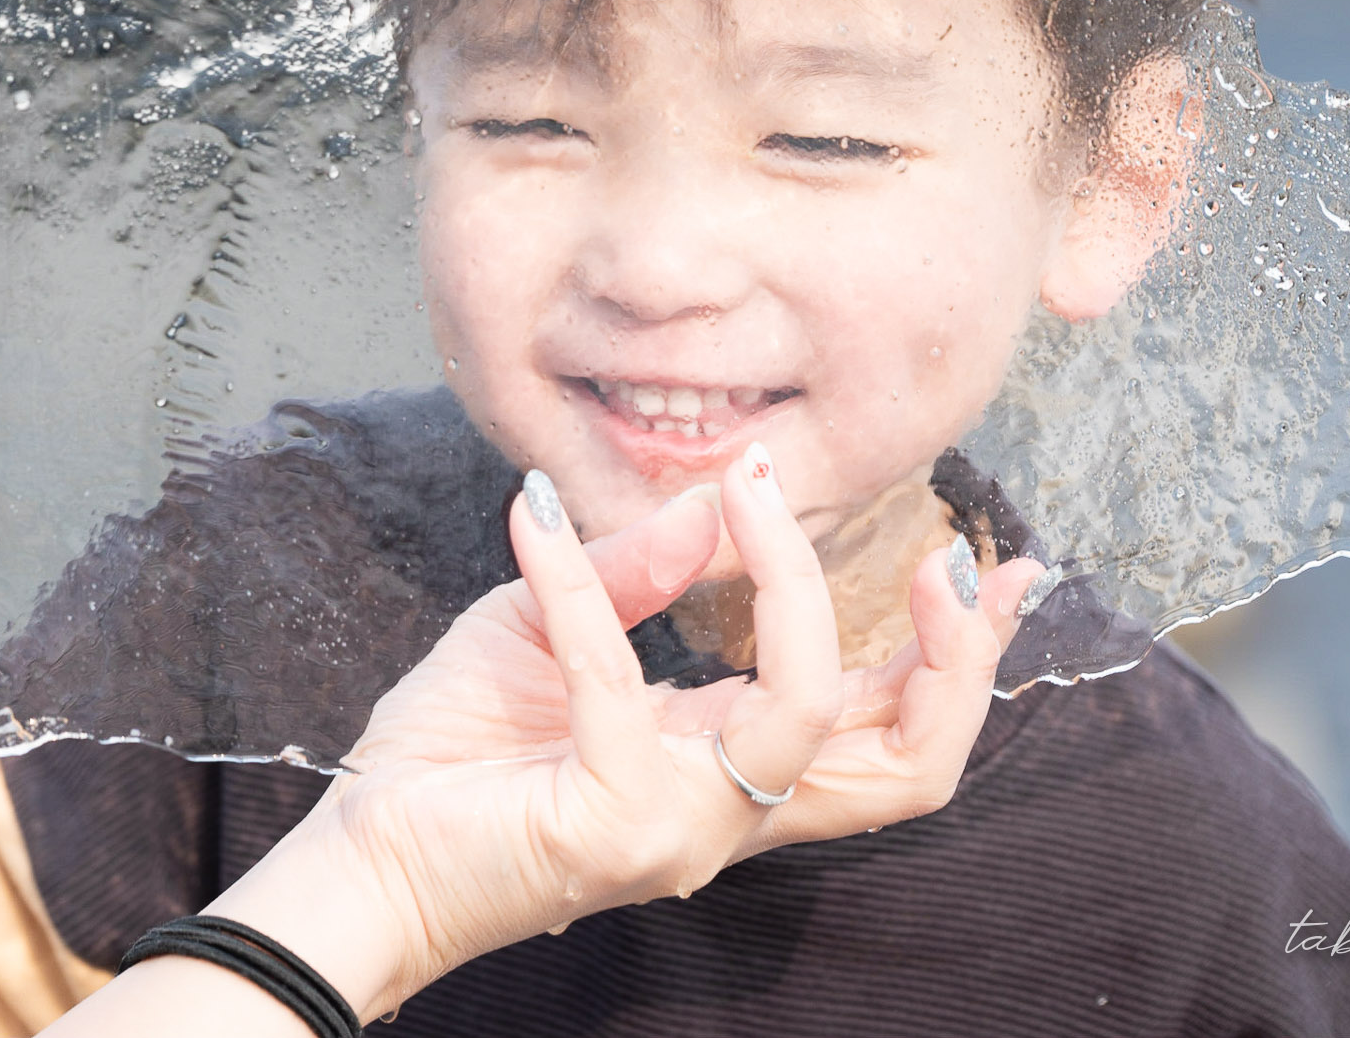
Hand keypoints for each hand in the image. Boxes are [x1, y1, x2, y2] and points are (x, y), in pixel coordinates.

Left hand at [206, 442, 1041, 1020]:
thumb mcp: (548, 630)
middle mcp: (730, 809)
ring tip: (760, 497)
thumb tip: (713, 496)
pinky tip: (528, 519)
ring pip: (810, 719)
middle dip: (954, 658)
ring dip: (799, 592)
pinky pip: (617, 680)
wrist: (361, 854)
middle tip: (947, 557)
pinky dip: (575, 586)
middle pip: (910, 763)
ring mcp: (680, 827)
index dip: (961, 657)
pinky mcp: (609, 825)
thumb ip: (637, 572)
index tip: (988, 563)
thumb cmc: (455, 754)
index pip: (892, 730)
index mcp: (735, 765)